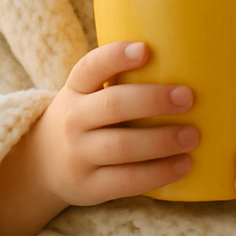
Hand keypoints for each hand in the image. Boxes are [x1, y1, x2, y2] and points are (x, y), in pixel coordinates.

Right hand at [0, 40, 197, 235]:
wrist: (43, 165)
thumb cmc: (86, 119)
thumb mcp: (87, 95)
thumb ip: (121, 81)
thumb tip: (186, 62)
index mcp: (76, 89)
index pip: (91, 66)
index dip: (116, 56)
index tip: (145, 50)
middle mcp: (73, 119)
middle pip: (113, 105)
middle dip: (153, 100)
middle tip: (187, 98)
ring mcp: (79, 155)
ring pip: (122, 146)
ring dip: (162, 141)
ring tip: (192, 136)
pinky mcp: (90, 186)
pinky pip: (126, 181)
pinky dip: (158, 173)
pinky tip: (183, 165)